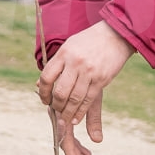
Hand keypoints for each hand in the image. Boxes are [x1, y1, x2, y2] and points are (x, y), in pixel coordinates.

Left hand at [38, 21, 132, 154]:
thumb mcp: (69, 46)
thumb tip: (38, 84)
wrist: (116, 34)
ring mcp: (89, 72)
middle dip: (56, 105)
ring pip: (74, 99)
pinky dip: (81, 112)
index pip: (46, 77)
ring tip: (64, 119)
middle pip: (60, 92)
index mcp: (64, 53)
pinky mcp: (101, 79)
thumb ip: (56, 64)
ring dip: (67, 113)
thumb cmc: (89, 40)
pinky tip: (76, 118)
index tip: (44, 99)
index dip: (43, 92)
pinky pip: (88, 100)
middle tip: (55, 111)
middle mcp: (75, 63)